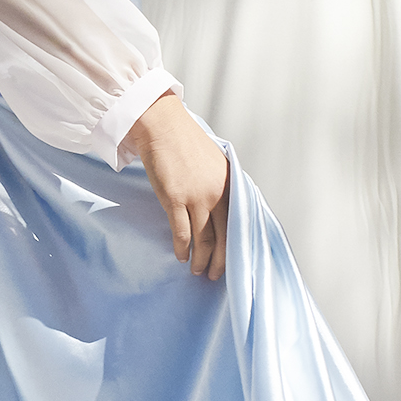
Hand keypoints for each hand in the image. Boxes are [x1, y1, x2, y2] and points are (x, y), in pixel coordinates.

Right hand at [126, 92, 229, 279]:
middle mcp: (217, 193)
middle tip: (214, 275)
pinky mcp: (174, 198)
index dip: (234, 246)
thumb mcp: (215, 163)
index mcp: (229, 184)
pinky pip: (181, 231)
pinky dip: (182, 247)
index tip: (231, 261)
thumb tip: (223, 210)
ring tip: (197, 270)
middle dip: (219, 260)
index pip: (237, 224)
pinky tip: (180, 255)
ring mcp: (196, 196)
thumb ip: (221, 186)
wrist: (162, 125)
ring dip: (200, 258)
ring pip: (203, 238)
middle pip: (223, 236)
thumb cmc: (185, 142)